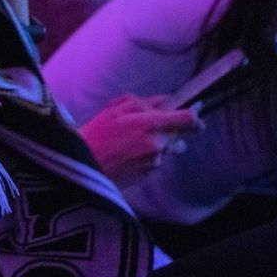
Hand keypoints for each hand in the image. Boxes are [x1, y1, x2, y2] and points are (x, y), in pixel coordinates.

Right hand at [78, 93, 202, 185]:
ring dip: (157, 143)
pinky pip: (156, 160)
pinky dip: (148, 155)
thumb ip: (143, 102)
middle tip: (145, 127)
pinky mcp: (149, 175)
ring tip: (132, 142)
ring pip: (167, 148)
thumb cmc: (96, 134)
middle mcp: (158, 145)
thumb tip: (165, 101)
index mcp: (150, 125)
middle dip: (168, 129)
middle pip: (178, 134)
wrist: (83, 166)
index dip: (194, 115)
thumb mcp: (115, 109)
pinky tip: (128, 154)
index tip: (194, 113)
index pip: (188, 120)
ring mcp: (155, 162)